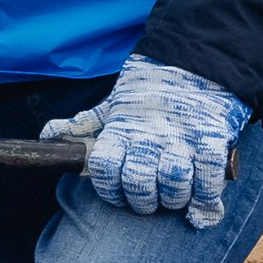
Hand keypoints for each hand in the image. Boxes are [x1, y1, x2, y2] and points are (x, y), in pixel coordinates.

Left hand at [41, 54, 250, 231]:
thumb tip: (48, 135)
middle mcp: (150, 135)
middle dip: (144, 201)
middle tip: (151, 199)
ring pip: (174, 184)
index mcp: (123, 128)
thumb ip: (85, 124)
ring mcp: (184, 138)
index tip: (120, 195)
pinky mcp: (214, 139)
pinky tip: (202, 202)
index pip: (105, 170)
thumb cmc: (149, 90)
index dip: (111, 191)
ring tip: (176, 196)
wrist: (195, 60)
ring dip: (175, 199)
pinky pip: (210, 180)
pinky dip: (207, 199)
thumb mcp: (113, 103)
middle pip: (139, 183)